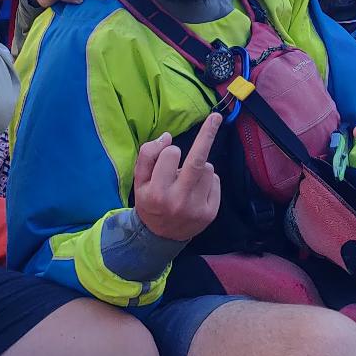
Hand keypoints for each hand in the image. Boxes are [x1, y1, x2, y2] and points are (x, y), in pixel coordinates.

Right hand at [132, 112, 222, 241]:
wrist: (160, 237)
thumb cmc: (150, 202)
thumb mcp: (139, 181)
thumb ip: (147, 156)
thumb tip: (167, 137)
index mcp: (156, 192)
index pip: (171, 155)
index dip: (170, 150)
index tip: (169, 152)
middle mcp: (177, 200)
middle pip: (197, 161)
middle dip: (207, 135)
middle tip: (216, 117)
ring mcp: (197, 208)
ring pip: (208, 168)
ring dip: (200, 166)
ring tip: (188, 180)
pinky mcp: (211, 213)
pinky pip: (215, 181)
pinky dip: (208, 179)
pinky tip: (197, 190)